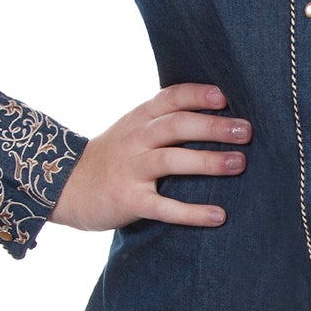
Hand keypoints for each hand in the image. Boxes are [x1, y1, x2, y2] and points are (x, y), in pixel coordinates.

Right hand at [49, 83, 249, 231]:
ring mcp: (131, 169)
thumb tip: (220, 115)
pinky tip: (218, 215)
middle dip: (212, 126)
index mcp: (139, 118)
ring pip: (171, 160)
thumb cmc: (111, 157)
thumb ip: (164, 120)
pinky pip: (163, 206)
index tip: (225, 96)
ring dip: (207, 161)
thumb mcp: (132, 129)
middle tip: (246, 131)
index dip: (197, 94)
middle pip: (176, 125)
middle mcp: (136, 139)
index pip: (170, 98)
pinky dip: (191, 211)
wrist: (64, 185)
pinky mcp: (128, 200)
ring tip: (239, 163)